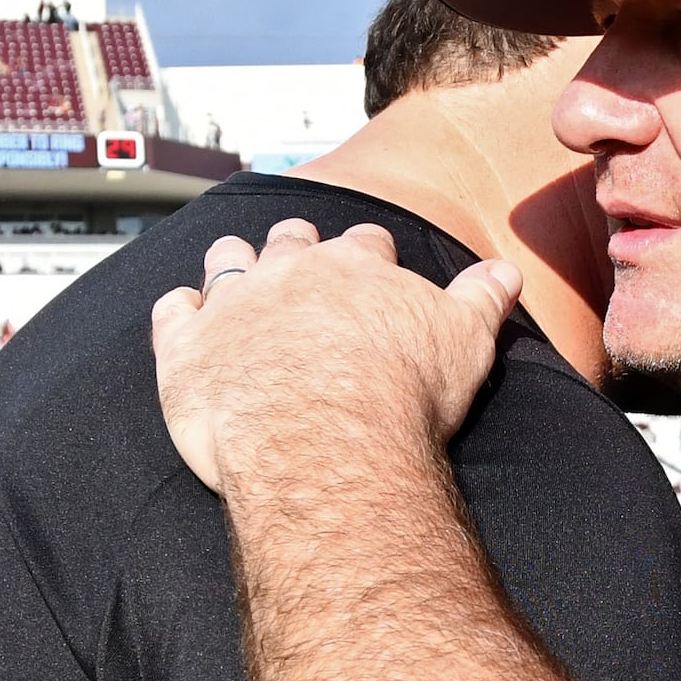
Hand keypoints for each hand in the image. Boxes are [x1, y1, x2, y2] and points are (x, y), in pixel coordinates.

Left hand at [150, 220, 522, 496]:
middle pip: (291, 239)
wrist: (327, 441)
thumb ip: (483, 299)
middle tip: (298, 255)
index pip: (365, 243)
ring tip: (233, 267)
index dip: (368, 253)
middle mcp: (291, 271)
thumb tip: (508, 270)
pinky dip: (177, 310)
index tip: (370, 262)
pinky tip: (182, 314)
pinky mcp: (188, 348)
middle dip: (296, 244)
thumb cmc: (402, 396)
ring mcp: (233, 305)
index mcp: (357, 266)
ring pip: (226, 260)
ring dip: (230, 261)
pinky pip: (172, 312)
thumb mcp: (466, 342)